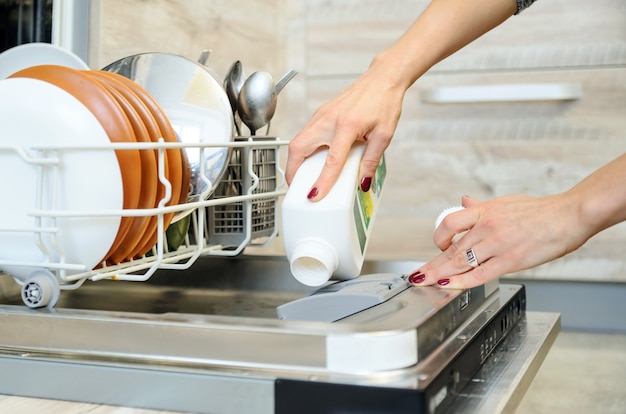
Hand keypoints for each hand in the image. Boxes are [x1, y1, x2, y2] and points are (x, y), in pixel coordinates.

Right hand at [285, 64, 404, 200]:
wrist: (382, 78)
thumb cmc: (384, 101)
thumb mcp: (384, 135)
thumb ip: (371, 160)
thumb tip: (363, 182)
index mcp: (347, 125)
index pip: (331, 160)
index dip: (322, 181)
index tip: (315, 195)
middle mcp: (328, 119)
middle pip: (298, 147)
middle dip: (293, 170)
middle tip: (297, 187)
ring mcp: (321, 115)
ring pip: (298, 140)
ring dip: (296, 160)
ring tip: (303, 176)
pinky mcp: (321, 113)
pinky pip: (305, 134)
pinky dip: (303, 149)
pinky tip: (312, 159)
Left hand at [409, 194, 590, 288]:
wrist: (568, 215)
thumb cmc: (540, 211)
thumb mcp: (505, 202)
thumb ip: (481, 206)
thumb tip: (464, 201)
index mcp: (485, 211)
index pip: (450, 222)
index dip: (439, 237)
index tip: (437, 247)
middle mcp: (487, 226)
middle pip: (451, 248)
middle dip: (431, 264)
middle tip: (416, 275)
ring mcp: (497, 244)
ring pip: (460, 261)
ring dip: (440, 274)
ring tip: (425, 283)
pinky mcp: (511, 260)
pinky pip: (480, 273)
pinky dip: (462, 281)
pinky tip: (450, 285)